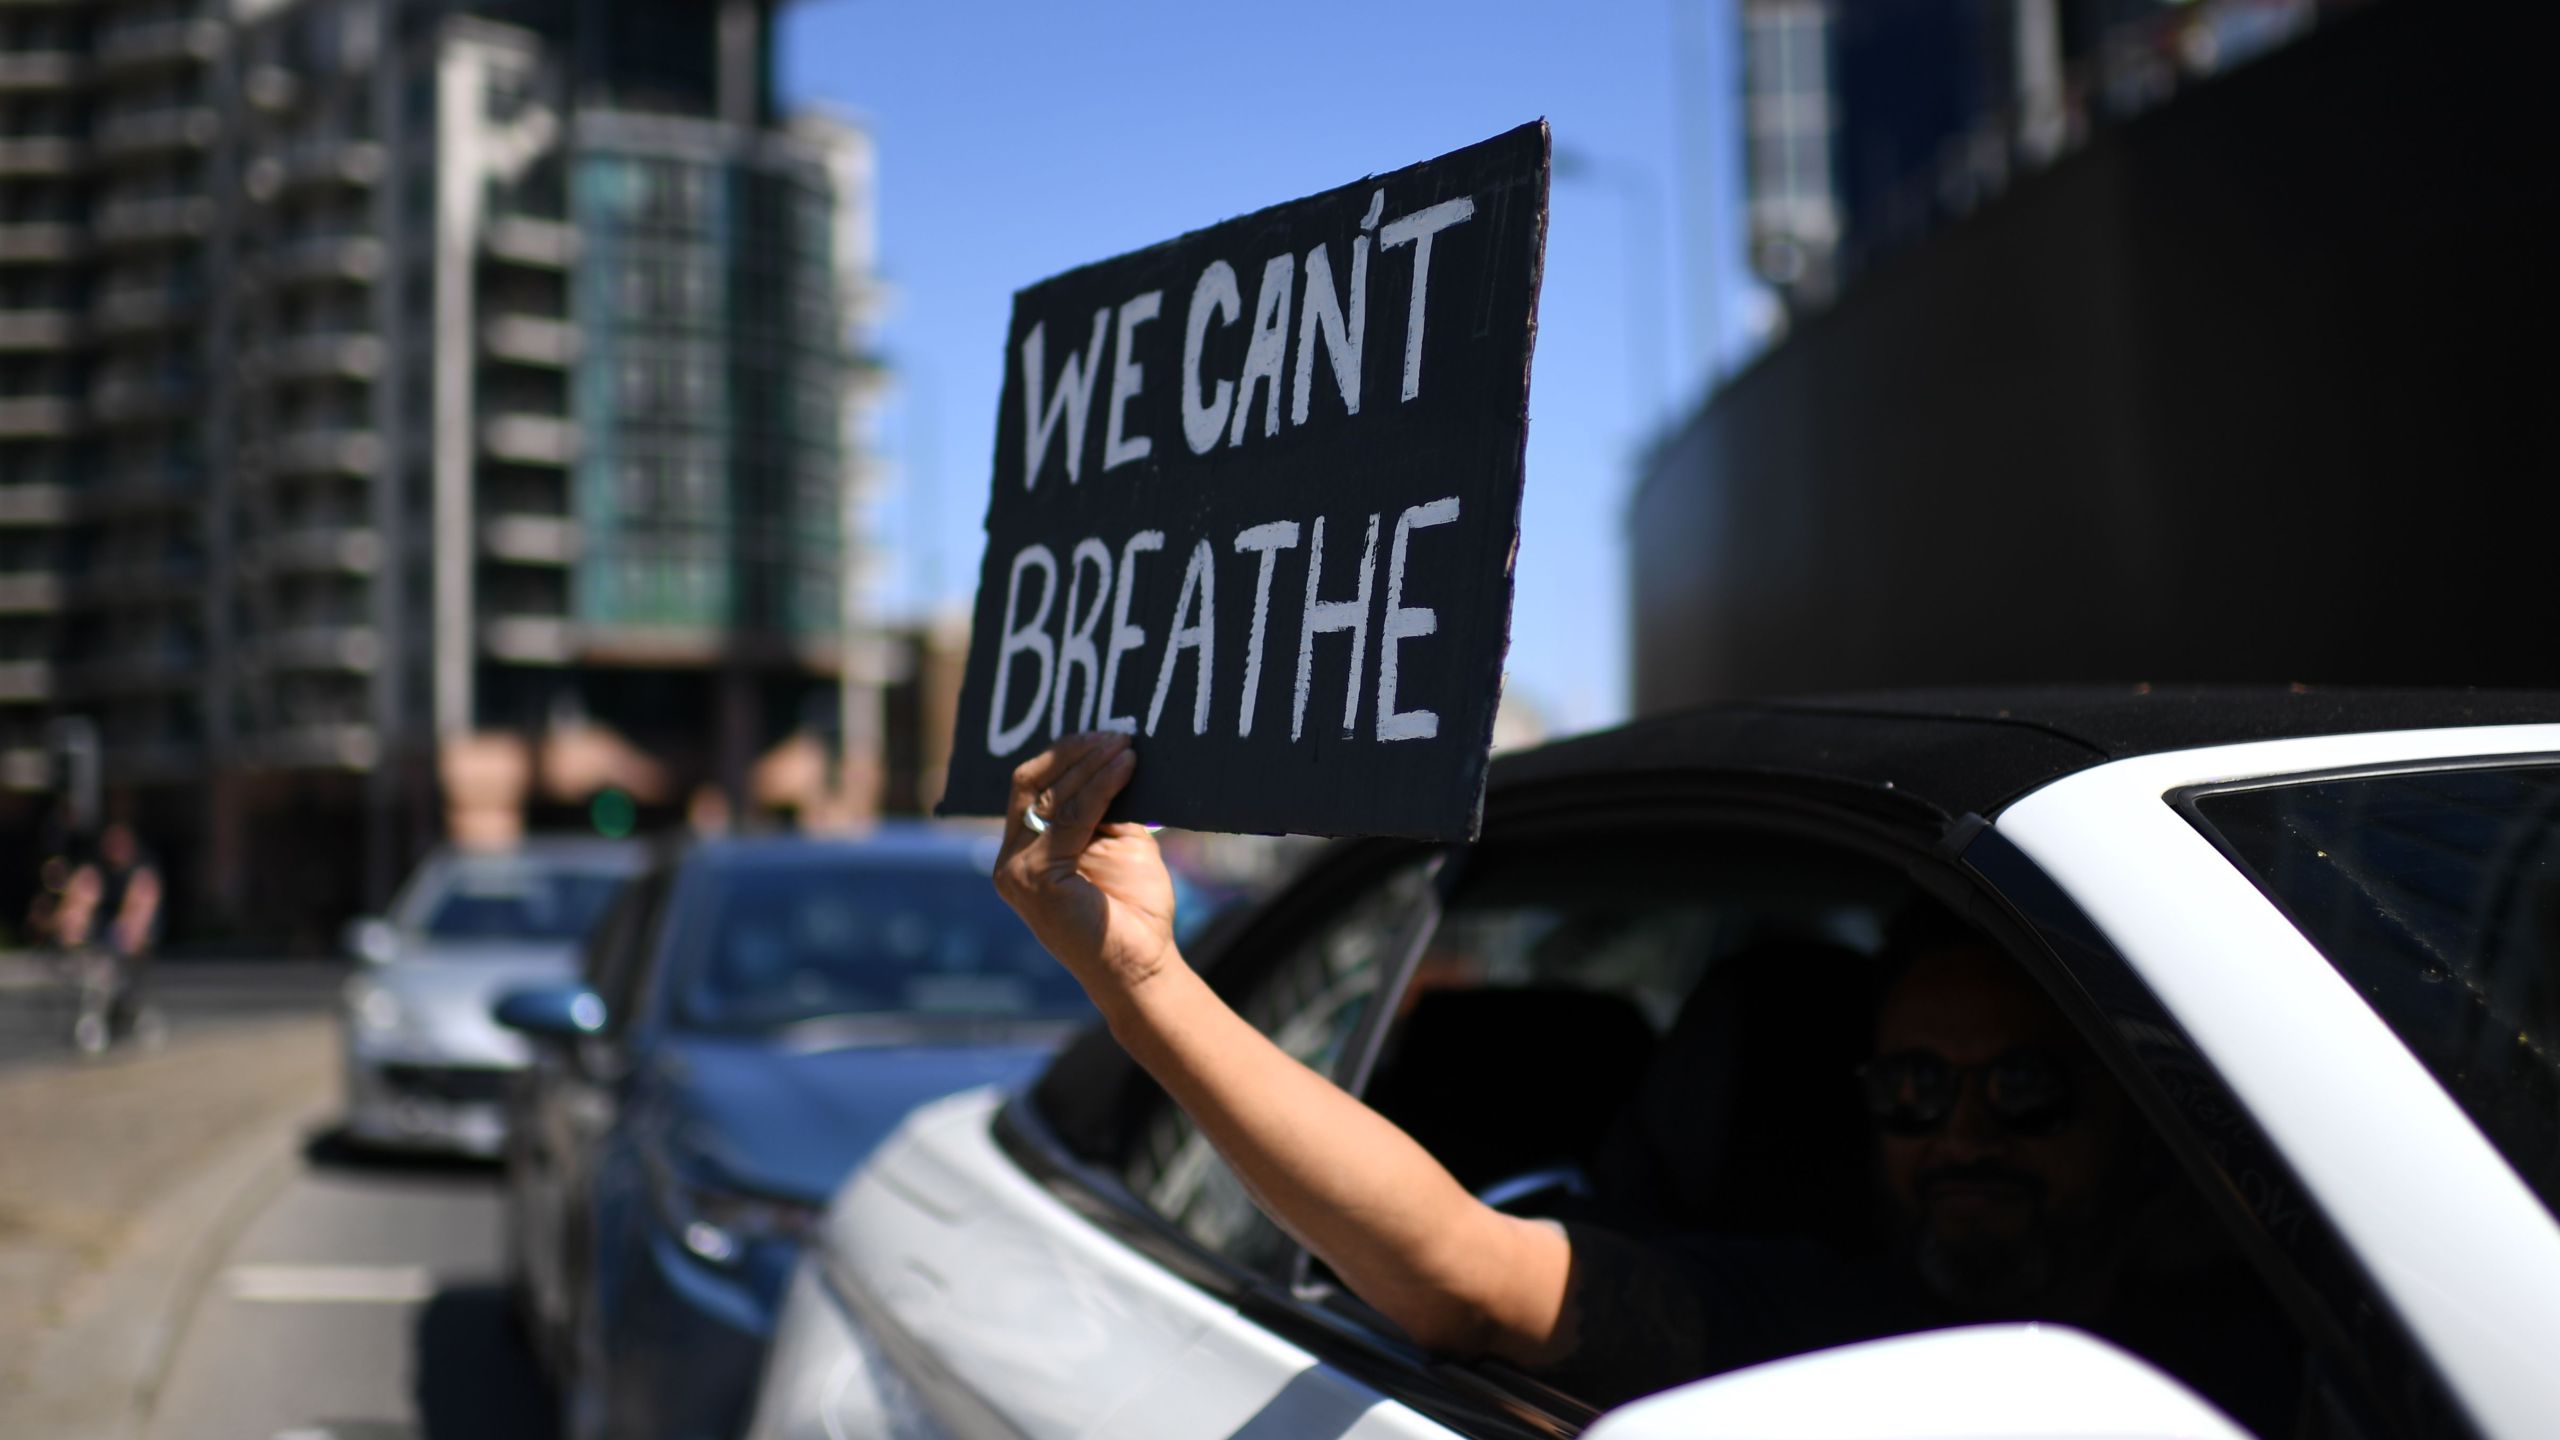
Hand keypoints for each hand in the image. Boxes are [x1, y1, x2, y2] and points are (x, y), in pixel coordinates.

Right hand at [992, 732, 1178, 1001]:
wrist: (1139, 967)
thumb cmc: (1132, 910)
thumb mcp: (1116, 843)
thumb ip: (1103, 807)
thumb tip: (1114, 754)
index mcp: (1022, 852)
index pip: (1029, 788)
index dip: (1062, 755)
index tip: (1101, 734)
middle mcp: (1009, 861)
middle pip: (1030, 784)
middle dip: (1074, 753)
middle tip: (1115, 733)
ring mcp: (1016, 871)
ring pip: (1051, 797)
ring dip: (1090, 765)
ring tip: (1125, 745)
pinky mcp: (1035, 879)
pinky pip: (1070, 819)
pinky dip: (1100, 788)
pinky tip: (1125, 769)